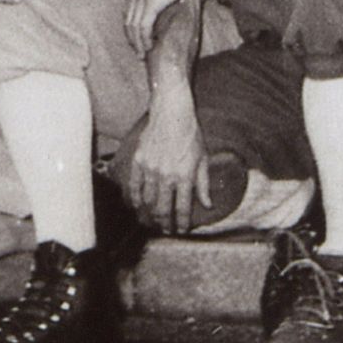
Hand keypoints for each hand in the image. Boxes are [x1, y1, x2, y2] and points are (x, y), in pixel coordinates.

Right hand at [123, 94, 213, 233]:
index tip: (182, 229)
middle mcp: (167, 176)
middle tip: (167, 230)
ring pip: (148, 201)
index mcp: (185, 176)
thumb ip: (203, 184)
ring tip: (153, 222)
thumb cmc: (190, 134)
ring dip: (150, 215)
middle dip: (165, 224)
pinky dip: (135, 199)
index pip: (183, 208)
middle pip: (163, 209)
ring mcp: (150, 169)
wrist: (172, 111)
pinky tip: (137, 206)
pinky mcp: (138, 161)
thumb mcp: (203, 158)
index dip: (183, 222)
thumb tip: (207, 204)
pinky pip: (134, 186)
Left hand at [124, 0, 201, 51]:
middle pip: (128, 19)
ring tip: (143, 53)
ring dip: (137, 42)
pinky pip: (143, 26)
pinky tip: (149, 46)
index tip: (136, 37)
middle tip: (138, 50)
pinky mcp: (152, 1)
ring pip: (133, 26)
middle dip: (131, 37)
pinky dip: (144, 38)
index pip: (127, 9)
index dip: (130, 25)